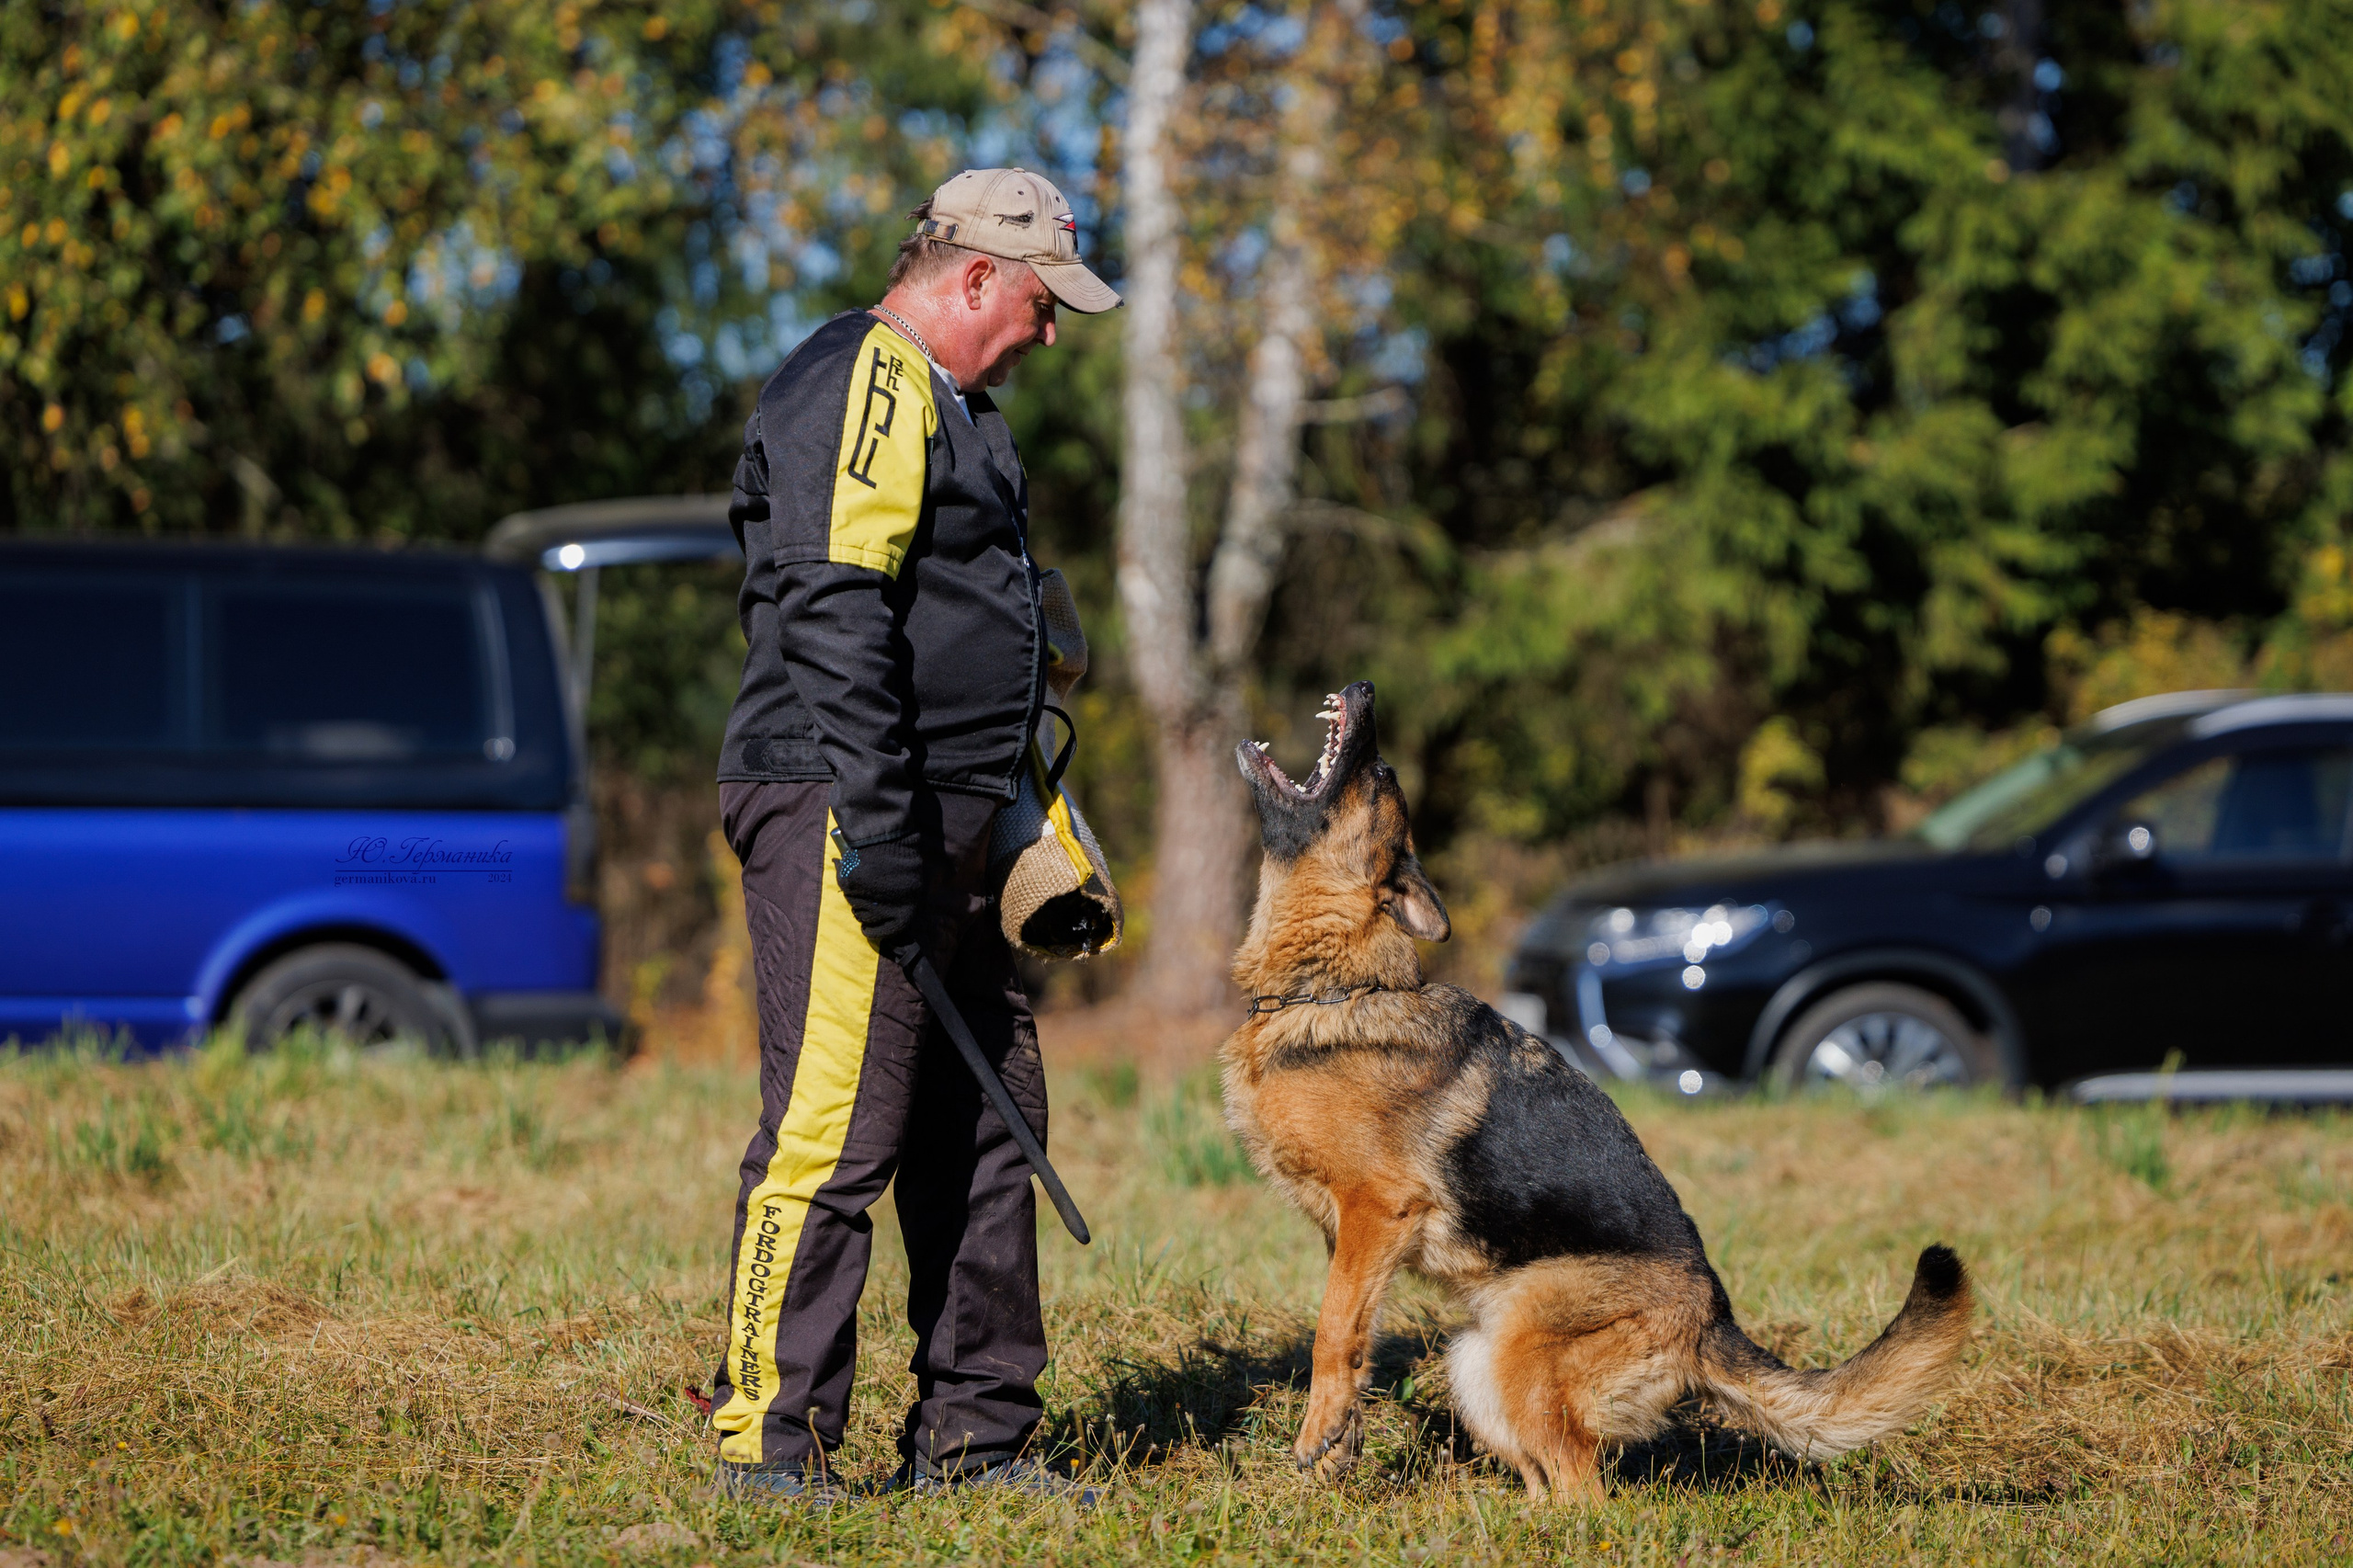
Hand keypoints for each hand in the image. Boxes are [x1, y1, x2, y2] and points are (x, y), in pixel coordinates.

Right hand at [834, 834, 926, 953]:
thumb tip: (894, 918)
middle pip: (870, 919)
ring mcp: (868, 896)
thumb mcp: (912, 881)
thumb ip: (903, 900)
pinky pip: (847, 892)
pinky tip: (856, 875)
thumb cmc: (903, 855)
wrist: (887, 834)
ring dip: (857, 899)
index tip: (871, 930)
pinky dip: (849, 885)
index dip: (879, 932)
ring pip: (856, 906)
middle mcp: (887, 905)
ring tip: (863, 884)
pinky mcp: (852, 885)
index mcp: (906, 906)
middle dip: (865, 914)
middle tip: (865, 903)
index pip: (891, 930)